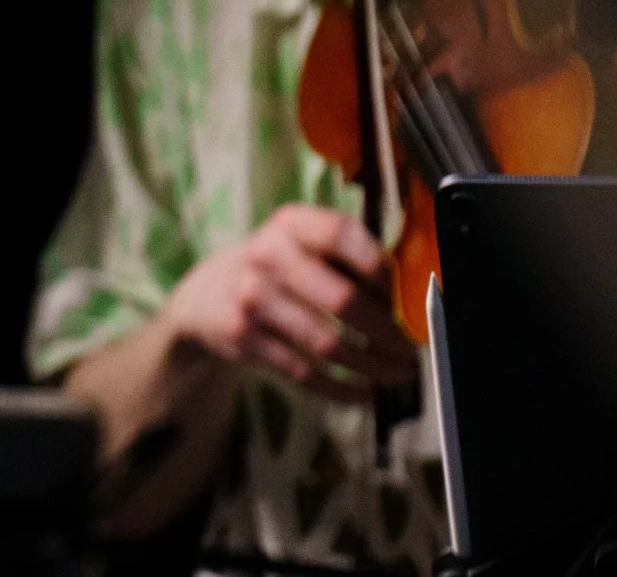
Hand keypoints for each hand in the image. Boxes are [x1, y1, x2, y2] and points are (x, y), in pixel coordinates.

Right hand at [159, 203, 414, 401]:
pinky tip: (363, 393)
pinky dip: (341, 389)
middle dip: (388, 334)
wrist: (205, 295)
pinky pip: (304, 373)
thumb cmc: (277, 269)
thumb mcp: (303, 245)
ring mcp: (251, 297)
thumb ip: (349, 261)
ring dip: (372, 367)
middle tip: (411, 352)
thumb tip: (411, 300)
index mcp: (291, 223)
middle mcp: (267, 254)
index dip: (382, 269)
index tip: (405, 298)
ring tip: (395, 374)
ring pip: (327, 344)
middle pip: (343, 300)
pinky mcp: (242, 337)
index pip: (344, 236)